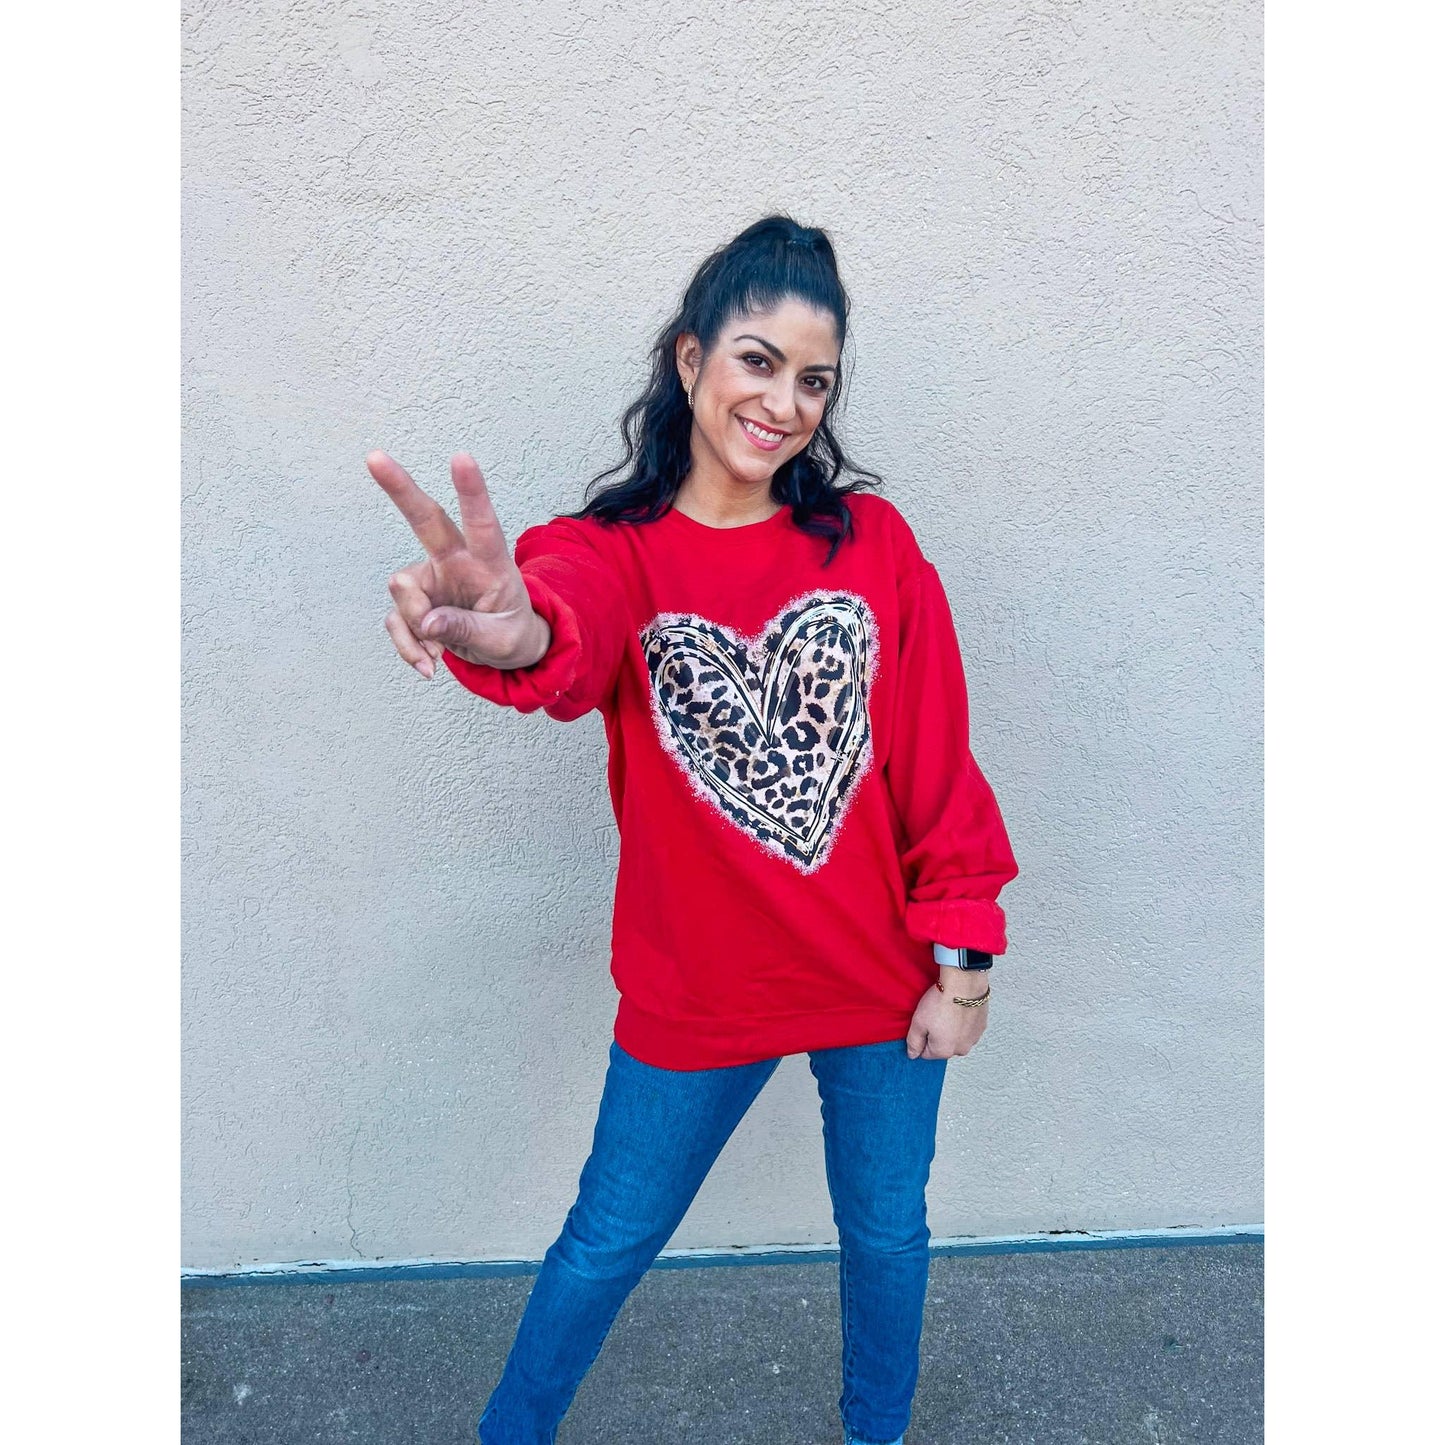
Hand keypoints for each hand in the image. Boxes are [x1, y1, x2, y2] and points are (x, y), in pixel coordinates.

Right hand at [367, 450, 548, 674]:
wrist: (505, 651)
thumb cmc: (512, 634)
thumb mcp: (503, 641)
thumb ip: (467, 630)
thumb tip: (427, 623)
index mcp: (491, 563)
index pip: (482, 524)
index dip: (471, 492)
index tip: (461, 458)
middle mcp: (456, 561)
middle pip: (426, 519)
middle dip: (400, 488)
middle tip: (374, 457)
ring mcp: (431, 578)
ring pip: (403, 592)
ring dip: (417, 629)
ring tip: (441, 652)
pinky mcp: (414, 600)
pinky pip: (397, 622)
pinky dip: (409, 647)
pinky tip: (428, 664)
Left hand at [905, 973, 989, 1060]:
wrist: (964, 984)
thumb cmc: (941, 1001)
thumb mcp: (918, 1022)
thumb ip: (914, 1042)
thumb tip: (913, 1055)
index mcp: (943, 1051)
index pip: (925, 1053)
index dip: (921, 1038)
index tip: (923, 1024)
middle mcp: (960, 1049)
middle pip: (942, 1047)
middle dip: (937, 1035)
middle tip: (935, 1016)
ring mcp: (973, 1039)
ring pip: (956, 1038)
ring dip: (952, 1029)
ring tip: (947, 1011)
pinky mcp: (981, 1027)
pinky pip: (968, 1029)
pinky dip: (963, 1022)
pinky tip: (958, 1009)